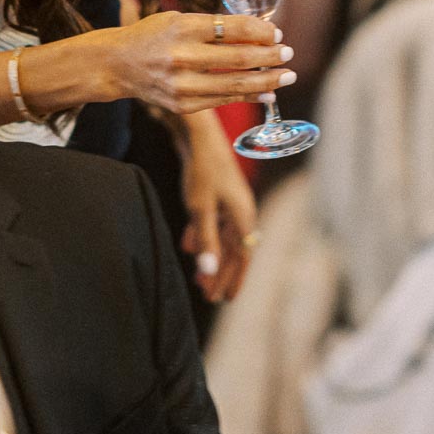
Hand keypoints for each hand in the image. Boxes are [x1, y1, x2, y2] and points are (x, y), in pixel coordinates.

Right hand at [104, 11, 295, 114]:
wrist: (117, 65)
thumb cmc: (152, 36)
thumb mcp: (179, 20)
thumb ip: (214, 26)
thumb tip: (259, 32)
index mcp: (183, 28)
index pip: (234, 28)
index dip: (262, 31)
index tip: (277, 34)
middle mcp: (182, 57)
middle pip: (241, 58)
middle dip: (271, 57)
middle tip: (289, 53)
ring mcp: (183, 85)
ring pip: (236, 85)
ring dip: (268, 81)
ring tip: (287, 76)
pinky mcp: (183, 105)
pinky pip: (224, 101)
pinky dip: (249, 97)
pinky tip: (267, 93)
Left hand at [180, 110, 257, 301]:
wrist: (199, 135)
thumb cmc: (201, 172)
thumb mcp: (200, 210)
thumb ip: (206, 242)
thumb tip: (209, 273)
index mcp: (243, 217)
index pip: (242, 256)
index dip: (233, 279)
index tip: (225, 299)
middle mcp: (242, 211)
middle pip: (232, 249)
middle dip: (221, 273)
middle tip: (209, 296)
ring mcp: (231, 202)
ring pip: (222, 237)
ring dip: (212, 257)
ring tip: (198, 277)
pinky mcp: (219, 194)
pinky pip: (215, 223)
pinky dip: (204, 237)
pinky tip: (189, 246)